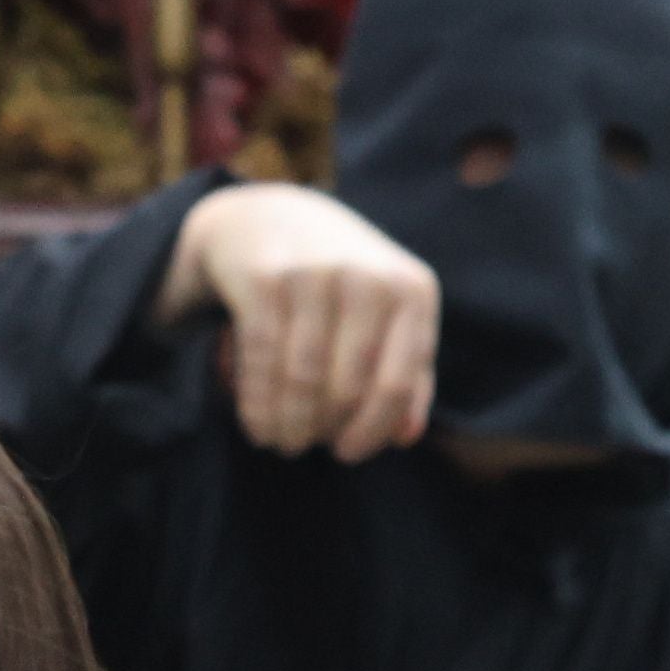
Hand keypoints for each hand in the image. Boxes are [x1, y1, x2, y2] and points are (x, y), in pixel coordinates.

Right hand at [156, 183, 439, 461]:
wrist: (269, 217)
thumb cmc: (339, 281)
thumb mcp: (387, 313)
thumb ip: (406, 370)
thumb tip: (405, 437)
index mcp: (411, 289)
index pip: (397, 383)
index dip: (371, 431)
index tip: (348, 452)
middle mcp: (367, 276)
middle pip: (347, 388)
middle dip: (323, 431)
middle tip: (306, 446)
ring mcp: (315, 273)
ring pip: (302, 381)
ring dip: (289, 427)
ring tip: (282, 443)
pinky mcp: (265, 279)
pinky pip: (262, 363)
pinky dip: (258, 406)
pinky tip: (258, 426)